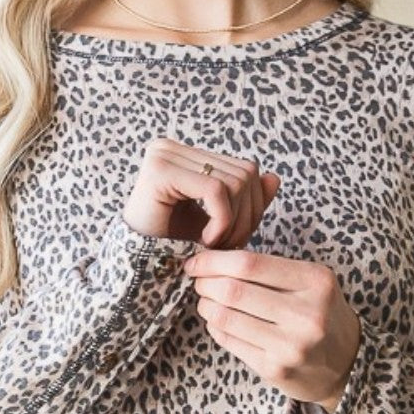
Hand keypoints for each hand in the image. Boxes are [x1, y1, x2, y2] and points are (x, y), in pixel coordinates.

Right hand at [122, 138, 281, 248]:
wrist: (138, 267)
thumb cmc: (174, 245)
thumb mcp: (220, 221)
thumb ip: (247, 200)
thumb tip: (275, 177)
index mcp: (185, 154)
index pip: (245, 169)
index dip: (252, 207)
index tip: (234, 238)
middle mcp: (172, 147)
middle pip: (244, 173)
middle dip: (246, 216)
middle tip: (228, 246)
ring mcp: (164, 154)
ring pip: (234, 182)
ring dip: (233, 223)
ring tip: (215, 245)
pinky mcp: (161, 170)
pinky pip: (216, 190)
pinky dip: (221, 221)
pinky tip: (205, 240)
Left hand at [182, 248, 360, 412]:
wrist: (347, 363)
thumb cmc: (320, 313)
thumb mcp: (310, 282)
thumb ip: (270, 269)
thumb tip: (212, 260)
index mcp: (316, 281)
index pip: (249, 264)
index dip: (213, 261)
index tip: (196, 262)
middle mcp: (306, 314)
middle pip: (232, 290)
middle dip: (205, 283)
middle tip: (199, 282)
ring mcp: (290, 346)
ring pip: (225, 317)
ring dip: (206, 305)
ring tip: (207, 301)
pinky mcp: (274, 369)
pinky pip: (229, 341)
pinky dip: (215, 327)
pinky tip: (220, 321)